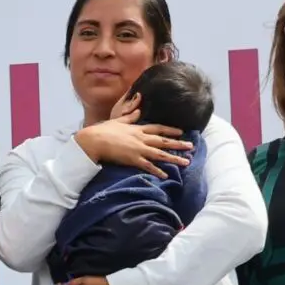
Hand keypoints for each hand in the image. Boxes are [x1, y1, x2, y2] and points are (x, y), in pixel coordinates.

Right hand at [74, 95, 193, 176]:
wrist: (93, 140)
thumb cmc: (102, 130)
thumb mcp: (118, 120)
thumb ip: (130, 116)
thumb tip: (139, 109)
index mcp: (137, 128)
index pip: (158, 128)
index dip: (170, 130)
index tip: (181, 132)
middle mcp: (141, 138)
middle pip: (163, 141)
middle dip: (178, 144)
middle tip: (191, 147)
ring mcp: (138, 149)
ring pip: (160, 154)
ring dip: (174, 158)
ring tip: (186, 162)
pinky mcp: (132, 159)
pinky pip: (148, 166)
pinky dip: (157, 171)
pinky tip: (166, 175)